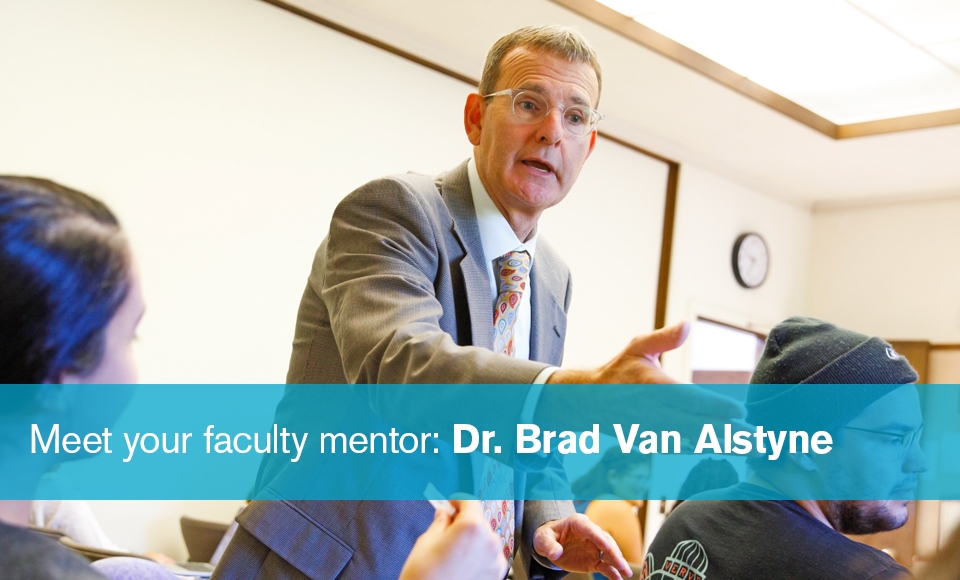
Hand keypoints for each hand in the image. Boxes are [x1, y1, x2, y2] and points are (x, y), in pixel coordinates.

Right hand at [399, 500, 507, 579]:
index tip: (450, 503)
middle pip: (478, 521)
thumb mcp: (426, 542)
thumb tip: (445, 514)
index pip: (469, 501)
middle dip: (464, 523)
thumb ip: (440, 522)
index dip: (457, 500)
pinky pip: (489, 558)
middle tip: (446, 530)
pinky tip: (461, 566)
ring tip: (453, 553)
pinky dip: (478, 557)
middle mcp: (490, 541)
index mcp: (472, 527)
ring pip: (485, 540)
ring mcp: (496, 560)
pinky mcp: (497, 576)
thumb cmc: (424, 577)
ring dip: (472, 540)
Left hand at [534, 514, 631, 579]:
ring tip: (627, 572)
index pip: (589, 528)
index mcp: (578, 523)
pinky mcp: (594, 560)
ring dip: (618, 562)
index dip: (598, 537)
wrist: (550, 544)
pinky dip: (612, 573)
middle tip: (621, 564)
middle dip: (613, 552)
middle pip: (605, 541)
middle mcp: (590, 534)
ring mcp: (594, 547)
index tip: (606, 546)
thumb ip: (549, 545)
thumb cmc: (547, 536)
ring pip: (609, 553)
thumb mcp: (543, 538)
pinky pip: (605, 566)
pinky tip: (619, 579)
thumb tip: (556, 554)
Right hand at [540, 322, 747, 433]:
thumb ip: (664, 337)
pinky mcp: (654, 440)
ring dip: (723, 444)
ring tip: (750, 447)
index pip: (690, 399)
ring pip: (694, 440)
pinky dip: (706, 449)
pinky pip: (683, 447)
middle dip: (729, 433)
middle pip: (697, 425)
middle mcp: (655, 412)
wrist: (589, 402)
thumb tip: (687, 324)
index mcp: (653, 387)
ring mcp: (654, 430)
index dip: (716, 406)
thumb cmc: (618, 371)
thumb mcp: (637, 347)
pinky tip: (727, 450)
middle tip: (758, 438)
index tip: (740, 411)